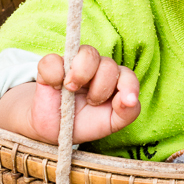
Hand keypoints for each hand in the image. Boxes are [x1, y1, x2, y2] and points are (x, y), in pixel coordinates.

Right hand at [0, 45, 139, 143]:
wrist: (55, 130)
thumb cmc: (87, 122)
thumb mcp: (112, 123)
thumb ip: (128, 112)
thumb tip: (131, 100)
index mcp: (114, 79)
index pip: (127, 75)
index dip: (129, 87)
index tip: (124, 102)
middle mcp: (97, 67)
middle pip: (108, 64)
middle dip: (101, 88)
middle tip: (91, 102)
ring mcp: (74, 63)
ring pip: (87, 53)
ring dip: (81, 74)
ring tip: (71, 90)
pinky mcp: (51, 65)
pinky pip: (53, 60)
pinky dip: (55, 75)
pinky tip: (56, 87)